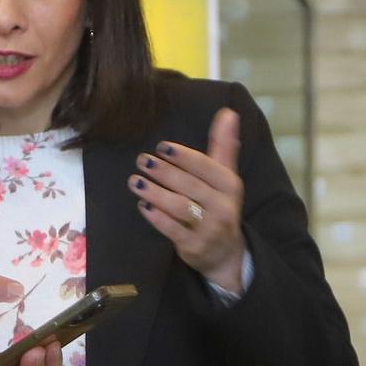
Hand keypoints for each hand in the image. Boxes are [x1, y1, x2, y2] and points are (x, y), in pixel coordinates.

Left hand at [127, 108, 244, 294]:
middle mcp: (223, 207)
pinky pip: (173, 230)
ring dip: (155, 193)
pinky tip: (142, 204)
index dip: (184, 156)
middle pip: (190, 186)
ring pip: (180, 207)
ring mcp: (209, 229)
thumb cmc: (220, 206)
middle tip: (142, 160)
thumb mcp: (226, 177)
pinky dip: (157, 217)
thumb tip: (228, 112)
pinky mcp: (194, 246)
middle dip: (164, 172)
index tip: (162, 147)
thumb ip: (223, 146)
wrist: (226, 254)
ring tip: (135, 181)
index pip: (207, 167)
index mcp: (230, 185)